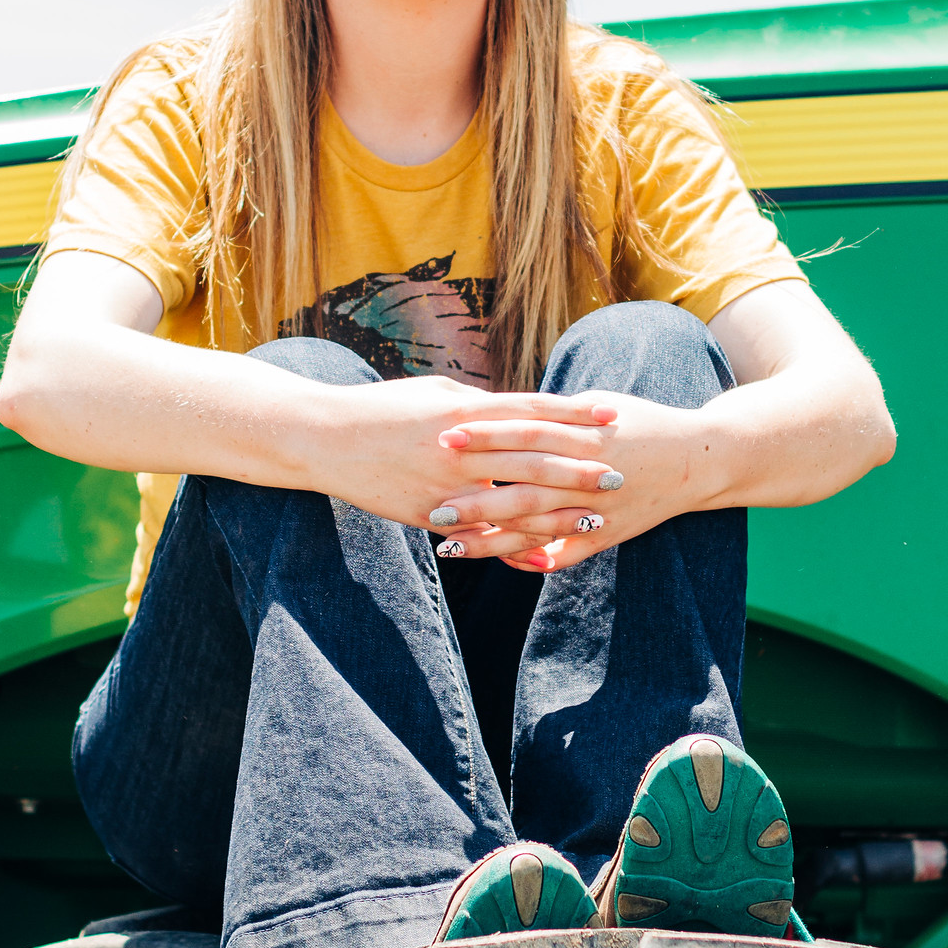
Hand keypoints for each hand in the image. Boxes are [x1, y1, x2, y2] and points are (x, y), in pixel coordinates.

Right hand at [313, 375, 620, 531]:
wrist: (326, 438)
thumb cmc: (382, 408)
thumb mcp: (435, 393)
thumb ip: (479, 404)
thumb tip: (515, 406)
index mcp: (465, 409)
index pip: (532, 409)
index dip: (575, 412)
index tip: (613, 414)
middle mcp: (461, 446)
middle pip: (534, 457)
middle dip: (580, 467)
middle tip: (621, 473)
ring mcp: (446, 484)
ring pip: (513, 502)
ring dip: (558, 513)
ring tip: (596, 520)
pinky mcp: (428, 514)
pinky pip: (481, 535)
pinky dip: (514, 545)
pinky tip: (544, 554)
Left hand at [425, 389, 714, 572]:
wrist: (700, 457)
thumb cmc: (641, 422)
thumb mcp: (597, 406)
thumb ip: (551, 413)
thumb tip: (501, 408)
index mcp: (583, 434)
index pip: (524, 435)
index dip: (484, 438)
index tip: (443, 439)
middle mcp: (589, 473)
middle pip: (524, 487)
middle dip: (477, 499)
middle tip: (433, 509)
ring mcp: (601, 508)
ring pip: (540, 527)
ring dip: (494, 539)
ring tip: (452, 546)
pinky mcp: (612, 533)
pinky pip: (572, 551)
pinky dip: (542, 560)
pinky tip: (508, 566)